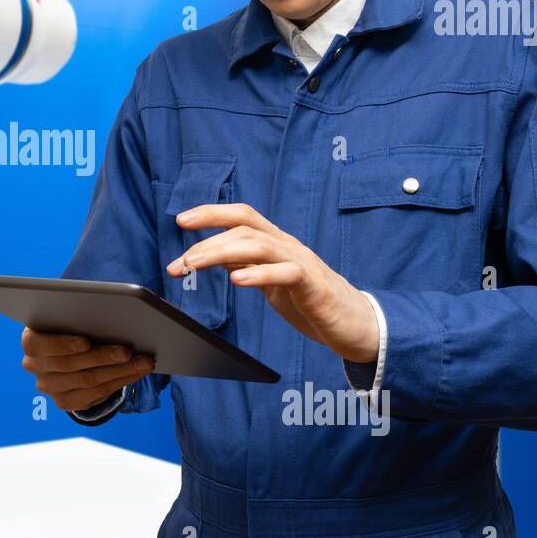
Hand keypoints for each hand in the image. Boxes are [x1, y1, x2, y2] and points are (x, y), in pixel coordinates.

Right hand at [20, 326, 156, 411]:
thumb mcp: (70, 317)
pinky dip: (120, 381)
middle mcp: (34, 366)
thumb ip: (80, 316)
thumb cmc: (72, 325)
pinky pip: (96, 394)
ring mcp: (48, 386)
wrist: (67, 351)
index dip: (63, 344)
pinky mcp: (64, 402)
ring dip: (120, 371)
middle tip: (127, 351)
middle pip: (71, 365)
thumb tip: (111, 311)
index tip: (86, 342)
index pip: (39, 344)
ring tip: (143, 362)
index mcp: (31, 340)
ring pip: (88, 381)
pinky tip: (136, 372)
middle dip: (103, 357)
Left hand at [164, 203, 378, 363]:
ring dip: (221, 252)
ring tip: (196, 263)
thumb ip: (247, 264)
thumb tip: (214, 255)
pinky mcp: (314, 286)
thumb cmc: (311, 300)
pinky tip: (238, 280)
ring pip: (259, 244)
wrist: (355, 324)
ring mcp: (302, 263)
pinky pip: (286, 273)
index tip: (181, 221)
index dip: (211, 213)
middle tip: (181, 261)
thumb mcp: (271, 280)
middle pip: (245, 228)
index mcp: (276, 243)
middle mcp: (288, 246)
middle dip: (207, 240)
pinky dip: (259, 274)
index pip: (242, 217)